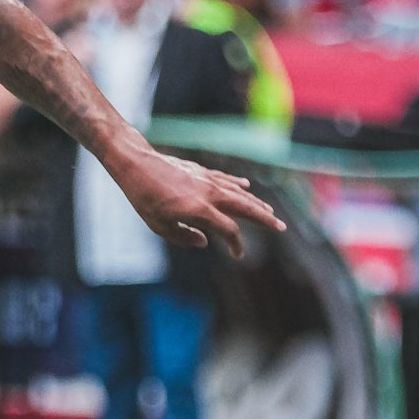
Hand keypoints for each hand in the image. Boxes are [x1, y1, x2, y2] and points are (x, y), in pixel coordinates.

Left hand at [111, 146, 284, 256]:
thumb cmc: (144, 197)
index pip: (229, 230)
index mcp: (200, 210)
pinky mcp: (201, 171)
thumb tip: (205, 242)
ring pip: (239, 193)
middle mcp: (209, 194)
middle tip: (281, 227)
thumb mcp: (158, 225)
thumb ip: (183, 237)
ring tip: (269, 212)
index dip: (236, 244)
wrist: (138, 164)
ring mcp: (207, 180)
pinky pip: (225, 179)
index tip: (237, 254)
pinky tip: (246, 187)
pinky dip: (237, 184)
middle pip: (245, 208)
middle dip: (265, 218)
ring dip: (256, 202)